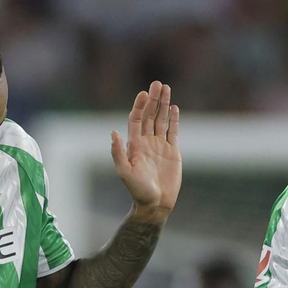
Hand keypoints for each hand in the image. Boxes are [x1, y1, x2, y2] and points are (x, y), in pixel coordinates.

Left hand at [111, 81, 181, 222]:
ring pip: (161, 120)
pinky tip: (174, 108)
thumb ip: (118, 152)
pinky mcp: (172, 152)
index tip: (144, 93)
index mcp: (134, 145)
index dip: (140, 106)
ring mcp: (160, 146)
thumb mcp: (124, 172)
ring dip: (163, 104)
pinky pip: (173, 131)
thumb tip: (113, 132)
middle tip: (157, 83)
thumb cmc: (138, 190)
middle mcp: (146, 142)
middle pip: (149, 115)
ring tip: (166, 88)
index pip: (137, 119)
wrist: (155, 204)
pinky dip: (174, 119)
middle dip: (153, 99)